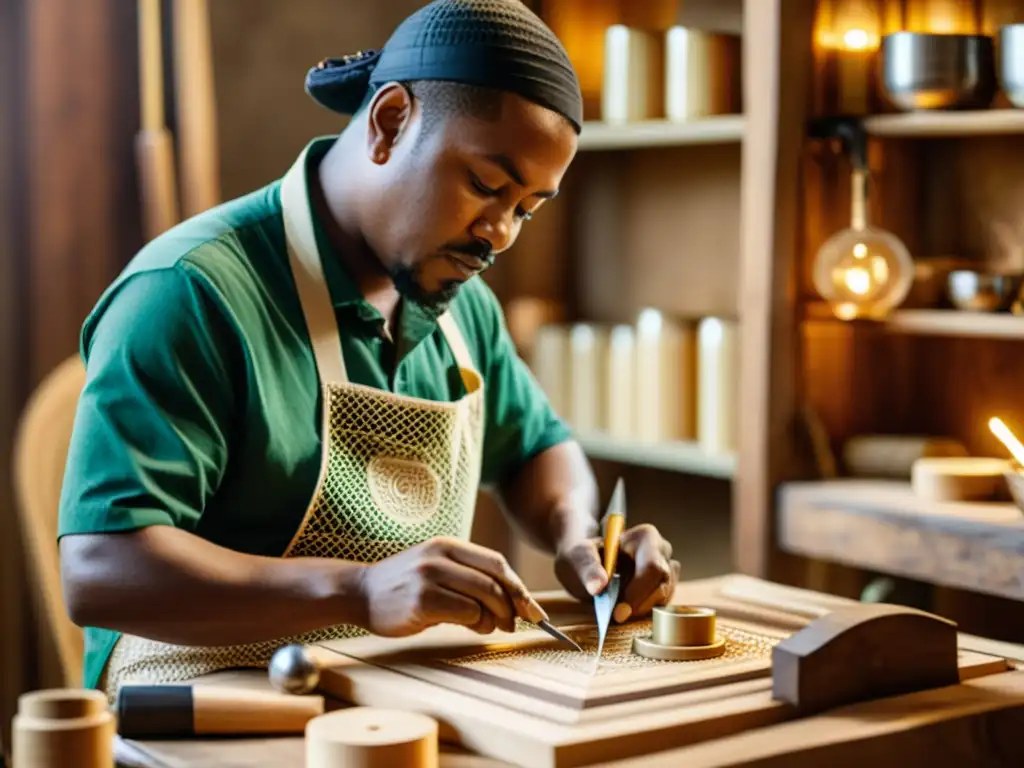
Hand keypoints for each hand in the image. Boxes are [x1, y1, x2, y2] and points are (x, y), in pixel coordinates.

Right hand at [357, 536, 546, 636]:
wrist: (359, 593)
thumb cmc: (403, 587)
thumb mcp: (436, 571)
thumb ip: (469, 580)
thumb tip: (511, 605)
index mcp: (448, 545)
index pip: (496, 563)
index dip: (519, 587)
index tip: (533, 609)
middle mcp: (440, 555)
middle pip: (494, 581)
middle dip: (512, 606)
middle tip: (514, 623)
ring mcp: (430, 575)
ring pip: (483, 597)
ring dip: (495, 617)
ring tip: (490, 626)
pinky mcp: (422, 599)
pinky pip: (466, 612)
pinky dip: (477, 623)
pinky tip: (471, 626)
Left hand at [554, 524, 680, 623]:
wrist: (585, 566)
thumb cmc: (584, 556)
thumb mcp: (579, 556)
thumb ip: (588, 568)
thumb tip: (598, 587)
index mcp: (646, 536)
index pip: (652, 566)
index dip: (638, 591)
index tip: (618, 611)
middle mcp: (661, 552)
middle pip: (662, 584)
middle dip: (639, 605)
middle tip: (616, 616)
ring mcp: (667, 570)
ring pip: (664, 597)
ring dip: (641, 610)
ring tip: (617, 609)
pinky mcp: (664, 588)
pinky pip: (661, 605)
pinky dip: (643, 612)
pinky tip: (625, 609)